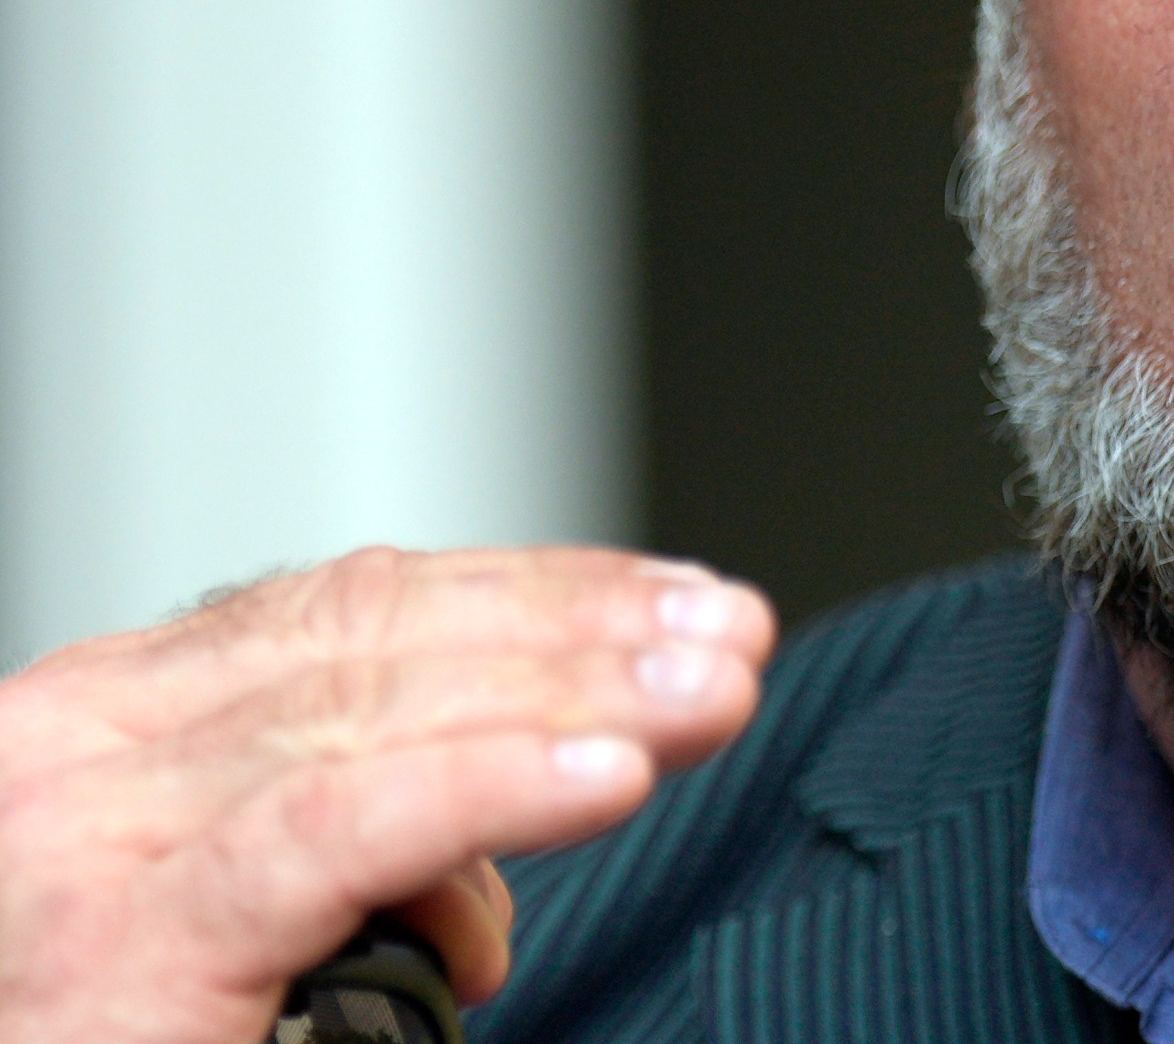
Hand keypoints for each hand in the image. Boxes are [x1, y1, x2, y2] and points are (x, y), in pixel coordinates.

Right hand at [0, 546, 773, 1043]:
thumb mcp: (233, 925)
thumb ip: (348, 849)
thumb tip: (479, 884)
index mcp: (117, 734)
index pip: (350, 613)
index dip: (534, 592)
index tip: (675, 603)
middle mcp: (83, 759)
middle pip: (375, 644)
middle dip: (580, 630)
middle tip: (727, 633)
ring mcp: (88, 843)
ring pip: (369, 718)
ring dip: (572, 694)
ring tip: (707, 695)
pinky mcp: (120, 945)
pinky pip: (335, 834)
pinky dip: (486, 790)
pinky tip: (604, 773)